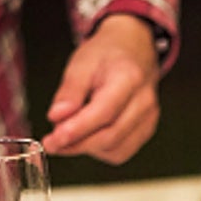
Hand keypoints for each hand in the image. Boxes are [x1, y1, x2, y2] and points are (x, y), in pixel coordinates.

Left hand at [41, 14, 159, 163]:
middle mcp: (144, 101)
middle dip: (77, 144)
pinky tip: (87, 136)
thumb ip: (69, 91)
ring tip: (68, 133)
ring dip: (87, 148)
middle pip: (110, 136)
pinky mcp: (146, 130)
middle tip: (51, 143)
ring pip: (115, 149)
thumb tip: (57, 118)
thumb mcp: (81, 62)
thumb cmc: (107, 55)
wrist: (133, 49)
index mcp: (129, 78)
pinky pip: (121, 151)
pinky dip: (100, 150)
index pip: (103, 113)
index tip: (53, 140)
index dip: (77, 130)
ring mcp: (148, 118)